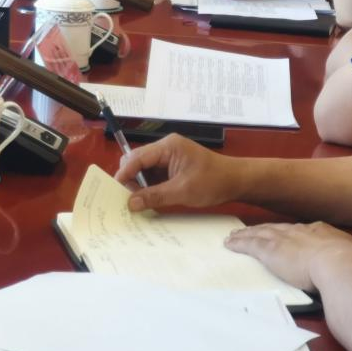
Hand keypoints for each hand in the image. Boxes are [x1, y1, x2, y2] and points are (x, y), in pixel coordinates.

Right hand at [115, 134, 235, 211]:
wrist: (236, 181)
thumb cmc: (213, 182)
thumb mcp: (182, 191)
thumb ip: (155, 196)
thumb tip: (130, 204)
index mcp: (168, 147)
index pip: (137, 157)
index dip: (124, 174)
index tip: (114, 190)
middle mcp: (166, 148)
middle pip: (138, 161)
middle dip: (130, 179)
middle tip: (125, 199)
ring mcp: (170, 157)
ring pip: (145, 170)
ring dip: (140, 185)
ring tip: (135, 203)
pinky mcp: (173, 167)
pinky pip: (154, 175)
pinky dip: (149, 187)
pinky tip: (147, 200)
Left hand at [226, 221, 351, 291]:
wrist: (340, 265)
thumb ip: (350, 258)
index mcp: (320, 232)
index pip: (299, 230)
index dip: (288, 232)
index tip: (283, 232)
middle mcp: (299, 231)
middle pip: (276, 228)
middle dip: (263, 229)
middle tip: (252, 229)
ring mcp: (283, 239)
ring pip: (259, 233)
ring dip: (246, 234)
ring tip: (235, 235)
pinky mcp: (270, 251)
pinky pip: (249, 245)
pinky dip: (238, 243)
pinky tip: (230, 243)